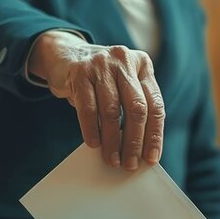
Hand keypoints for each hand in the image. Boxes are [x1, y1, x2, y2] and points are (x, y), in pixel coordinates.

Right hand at [28, 30, 163, 169]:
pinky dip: (92, 130)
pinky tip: (94, 144)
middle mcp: (125, 61)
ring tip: (112, 159)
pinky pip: (88, 108)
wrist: (64, 54)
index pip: (155, 105)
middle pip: (137, 109)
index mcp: (142, 66)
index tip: (150, 158)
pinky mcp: (79, 71)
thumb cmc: (98, 79)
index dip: (154, 134)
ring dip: (112, 141)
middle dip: (134, 142)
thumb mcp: (121, 85)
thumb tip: (138, 149)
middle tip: (130, 164)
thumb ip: (132, 108)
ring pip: (112, 111)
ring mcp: (101, 64)